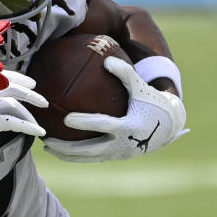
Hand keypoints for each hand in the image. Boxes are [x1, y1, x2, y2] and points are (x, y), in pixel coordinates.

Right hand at [0, 71, 46, 177]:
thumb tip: (3, 110)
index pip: (0, 78)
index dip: (18, 79)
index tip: (31, 83)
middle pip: (11, 87)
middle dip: (30, 94)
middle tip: (43, 101)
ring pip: (15, 104)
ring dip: (31, 114)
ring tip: (41, 123)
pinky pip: (16, 122)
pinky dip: (30, 127)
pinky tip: (39, 132)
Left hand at [43, 57, 187, 162]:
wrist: (169, 126)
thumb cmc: (152, 102)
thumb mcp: (141, 87)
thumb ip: (125, 73)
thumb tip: (107, 59)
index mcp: (128, 126)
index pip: (102, 125)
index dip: (84, 122)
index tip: (66, 119)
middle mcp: (122, 144)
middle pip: (89, 149)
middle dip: (66, 147)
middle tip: (46, 139)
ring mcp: (118, 153)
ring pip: (87, 158)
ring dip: (66, 155)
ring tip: (46, 147)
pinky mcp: (116, 157)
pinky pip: (92, 158)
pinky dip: (75, 156)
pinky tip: (59, 149)